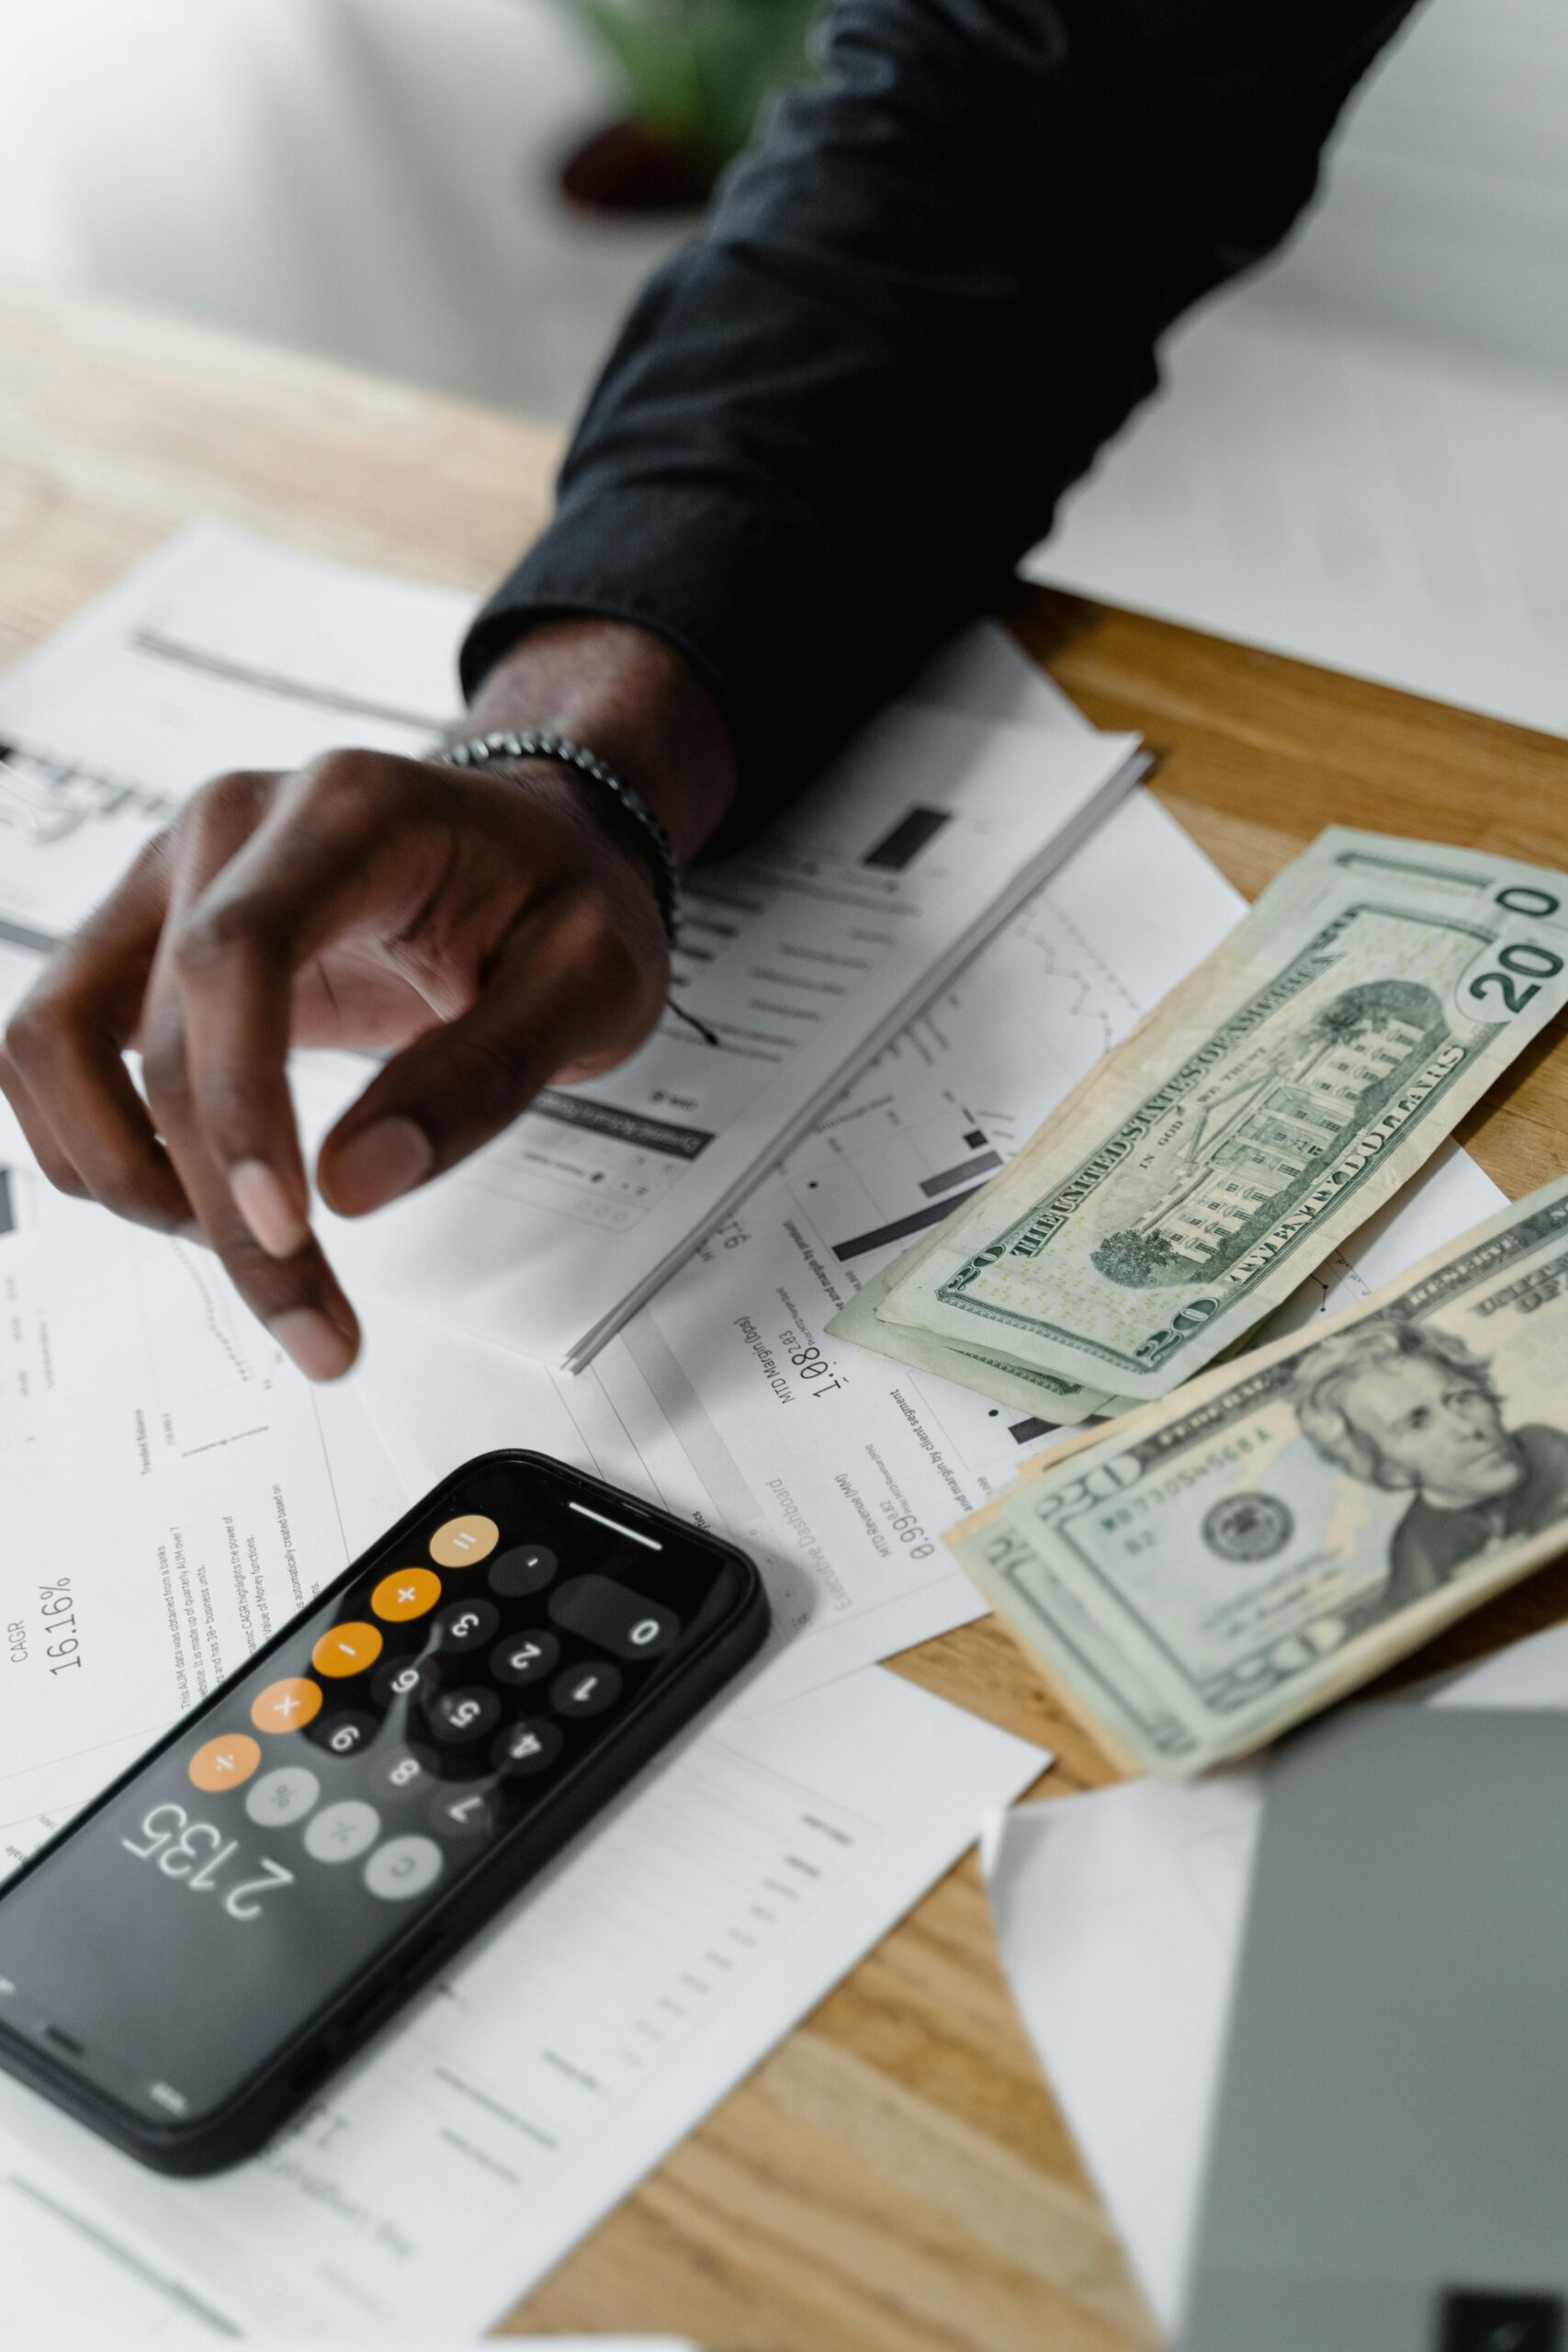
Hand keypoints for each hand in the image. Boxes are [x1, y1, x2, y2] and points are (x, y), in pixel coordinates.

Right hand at [0, 620, 735, 1377]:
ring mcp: (168, 882)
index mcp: (347, 811)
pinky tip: (200, 1202)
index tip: (288, 1229)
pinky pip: (55, 1050)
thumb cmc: (566, 896)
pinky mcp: (142, 945)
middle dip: (227, 1209)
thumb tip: (358, 1185)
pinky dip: (96, 1146)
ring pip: (59, 1046)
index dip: (240, 1103)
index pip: (237, 953)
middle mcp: (228, 831)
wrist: (535, 847)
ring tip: (257, 1254)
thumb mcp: (591, 980)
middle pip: (165, 1036)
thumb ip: (485, 1073)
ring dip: (128, 1181)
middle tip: (316, 1328)